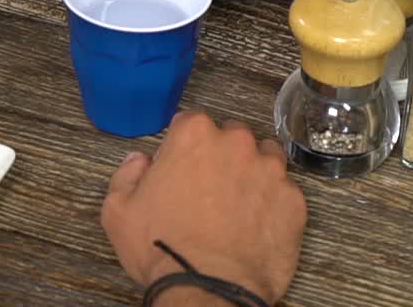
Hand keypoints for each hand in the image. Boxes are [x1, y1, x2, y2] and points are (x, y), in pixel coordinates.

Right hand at [100, 112, 306, 305]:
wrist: (208, 289)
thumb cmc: (162, 248)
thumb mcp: (118, 209)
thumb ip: (128, 173)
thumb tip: (139, 161)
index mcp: (193, 135)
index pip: (191, 122)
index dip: (183, 146)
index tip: (181, 165)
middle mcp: (236, 143)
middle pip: (231, 136)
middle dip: (221, 155)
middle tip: (208, 188)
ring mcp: (270, 171)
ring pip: (265, 157)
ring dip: (252, 173)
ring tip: (236, 204)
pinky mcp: (293, 201)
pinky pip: (285, 192)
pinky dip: (273, 204)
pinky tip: (255, 225)